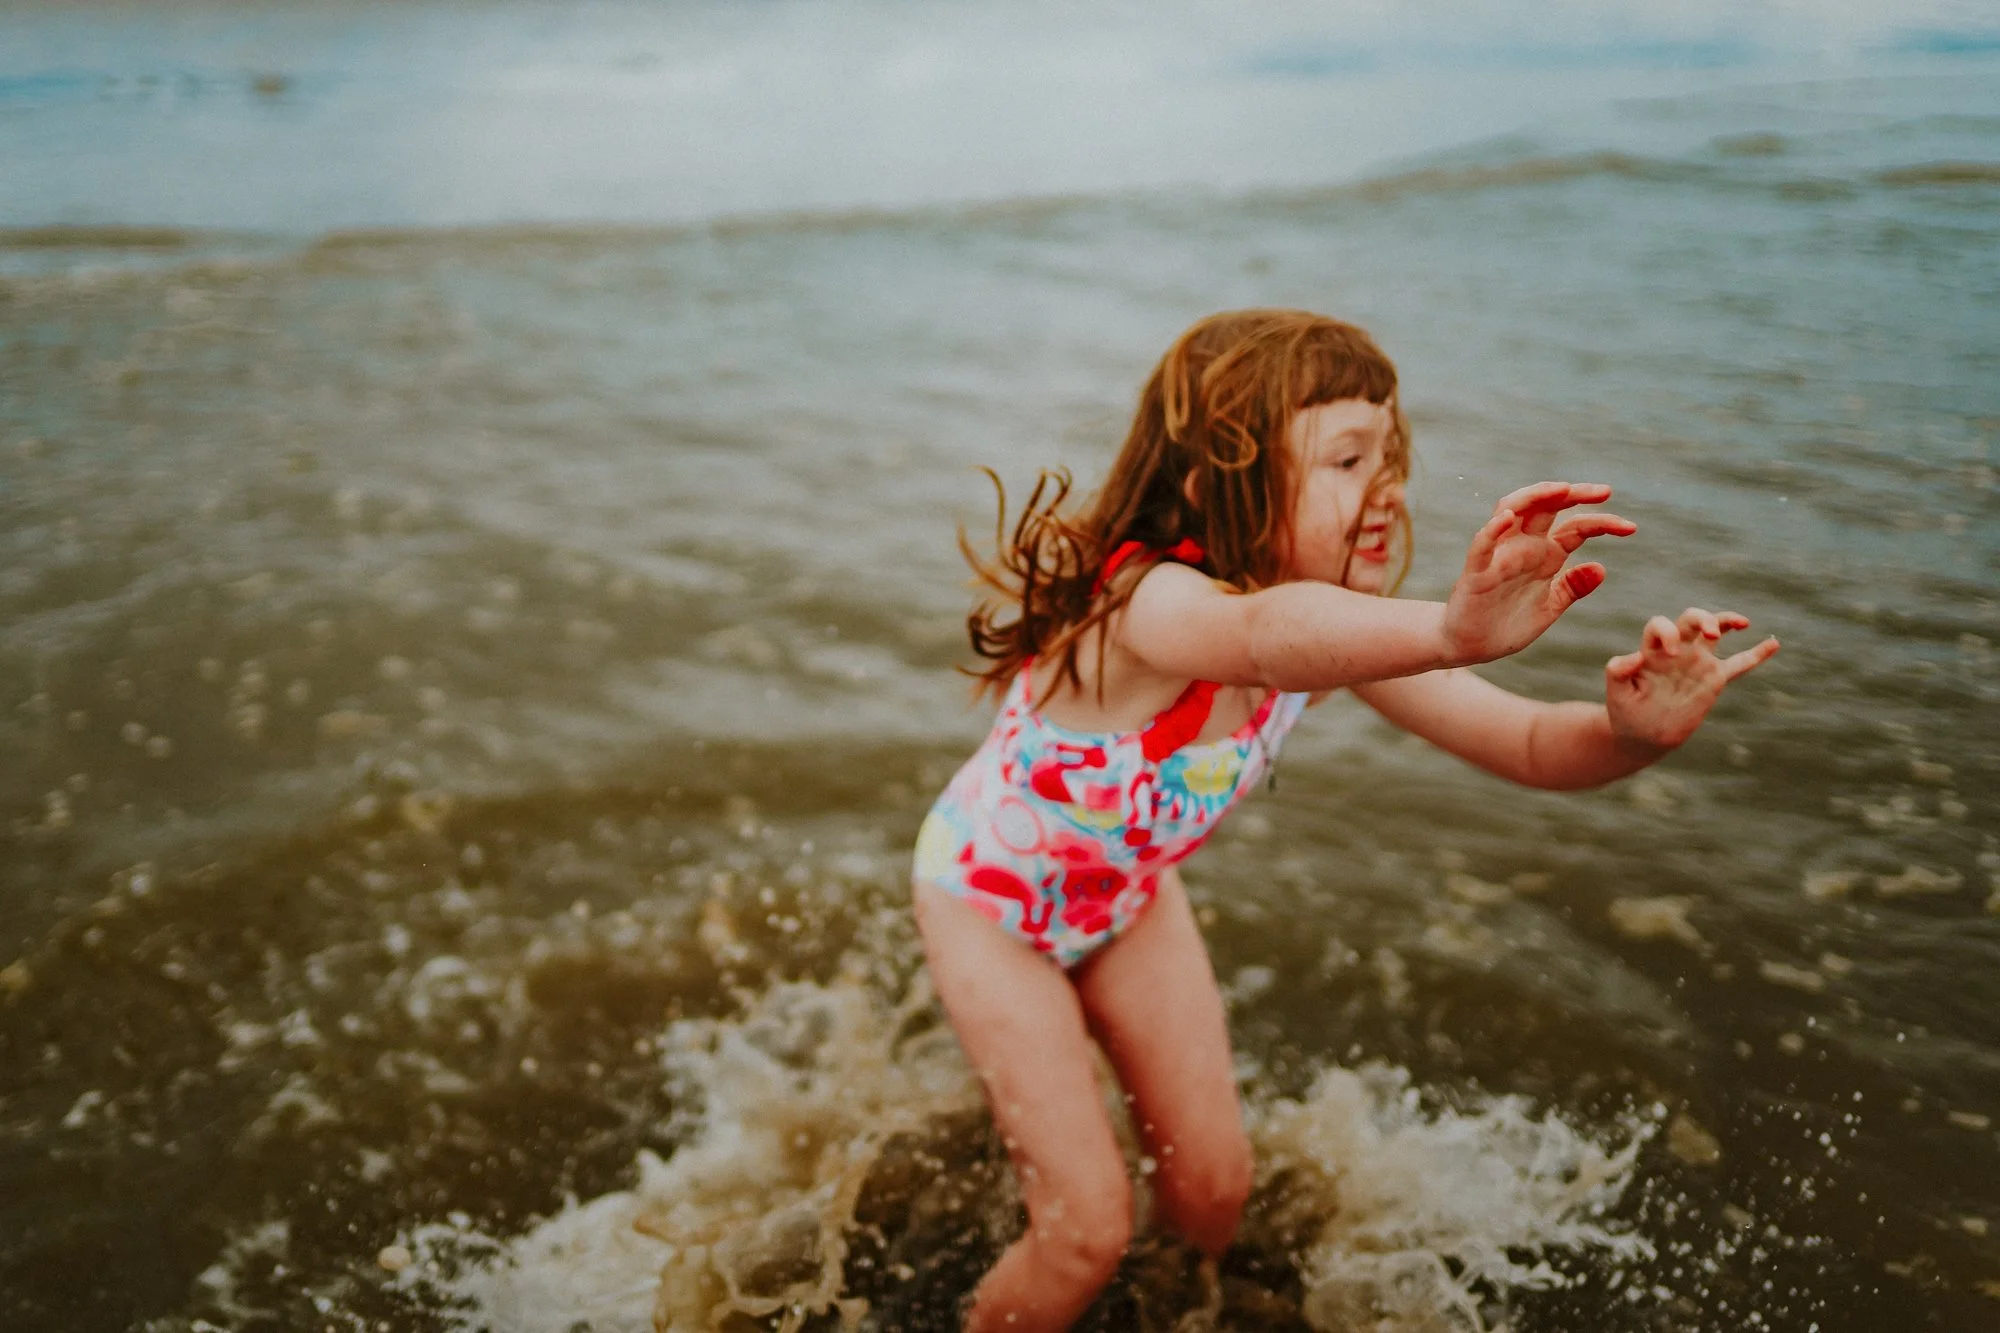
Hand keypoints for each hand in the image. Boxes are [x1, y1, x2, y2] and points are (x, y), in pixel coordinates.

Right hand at [1441, 482, 1635, 663]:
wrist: (1472, 648)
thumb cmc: (1507, 624)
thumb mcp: (1549, 608)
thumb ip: (1572, 588)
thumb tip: (1601, 568)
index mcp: (1544, 556)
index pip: (1576, 528)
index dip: (1603, 523)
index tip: (1631, 528)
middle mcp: (1523, 548)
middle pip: (1546, 507)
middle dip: (1574, 494)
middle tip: (1605, 491)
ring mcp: (1499, 557)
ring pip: (1512, 512)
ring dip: (1535, 497)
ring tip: (1561, 490)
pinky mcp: (1476, 574)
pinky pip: (1482, 547)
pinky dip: (1492, 530)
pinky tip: (1506, 519)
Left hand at [1605, 608, 1779, 749]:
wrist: (1642, 735)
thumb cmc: (1626, 712)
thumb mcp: (1616, 693)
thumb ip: (1618, 671)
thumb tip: (1634, 656)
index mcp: (1652, 651)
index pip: (1661, 626)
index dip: (1667, 632)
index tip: (1670, 652)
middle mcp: (1676, 651)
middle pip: (1691, 620)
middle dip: (1703, 618)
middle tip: (1711, 633)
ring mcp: (1697, 663)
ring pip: (1716, 632)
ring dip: (1727, 622)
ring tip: (1742, 623)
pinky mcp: (1714, 680)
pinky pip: (1740, 664)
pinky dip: (1757, 654)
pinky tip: (1773, 643)